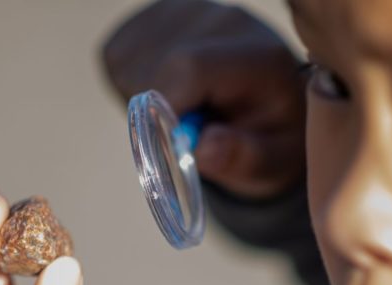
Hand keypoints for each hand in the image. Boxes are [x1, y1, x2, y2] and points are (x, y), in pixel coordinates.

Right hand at [102, 0, 306, 198]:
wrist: (270, 105)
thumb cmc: (269, 139)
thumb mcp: (272, 162)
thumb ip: (243, 157)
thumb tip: (202, 147)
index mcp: (258, 57)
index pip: (191, 68)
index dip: (166, 111)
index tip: (170, 145)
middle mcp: (223, 20)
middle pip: (157, 68)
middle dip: (158, 114)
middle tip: (189, 134)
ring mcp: (186, 11)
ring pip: (130, 63)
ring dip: (144, 101)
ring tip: (185, 112)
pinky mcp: (156, 15)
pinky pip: (119, 56)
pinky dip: (133, 85)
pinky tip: (170, 93)